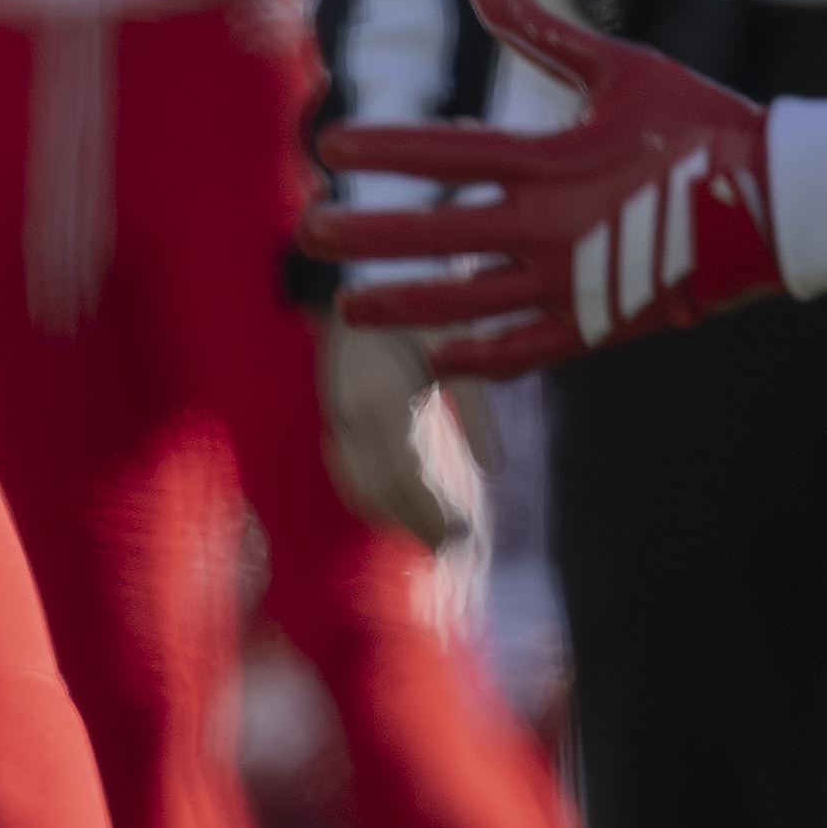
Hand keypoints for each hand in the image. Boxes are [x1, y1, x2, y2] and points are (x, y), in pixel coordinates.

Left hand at [303, 0, 784, 379]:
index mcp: (553, 160)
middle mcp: (553, 227)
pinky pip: (528, 349)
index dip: (385, 148)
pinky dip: (483, 358)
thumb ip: (543, 35)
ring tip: (349, 310)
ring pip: (471, 302)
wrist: (783, 202)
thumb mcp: (622, 69)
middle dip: (369, 234)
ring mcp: (575, 283)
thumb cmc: (703, 124)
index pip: (447, 154)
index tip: (329, 144)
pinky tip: (441, 363)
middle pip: (440, 233)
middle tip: (308, 234)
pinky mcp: (602, 323)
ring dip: (407, 306)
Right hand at [315, 313, 475, 544]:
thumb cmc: (416, 308)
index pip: (409, 484)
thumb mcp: (456, 351)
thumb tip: (494, 468)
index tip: (463, 542)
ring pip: (360, 488)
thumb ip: (475, 412)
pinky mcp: (332, 411)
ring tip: (427, 537)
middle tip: (452, 554)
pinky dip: (369, 497)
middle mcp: (354, 417)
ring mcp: (337, 416)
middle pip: (384, 495)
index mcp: (386, 404)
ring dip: (393, 518)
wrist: (354, 274)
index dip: (434, 517)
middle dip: (417, 527)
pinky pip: (347, 470)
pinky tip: (392, 508)